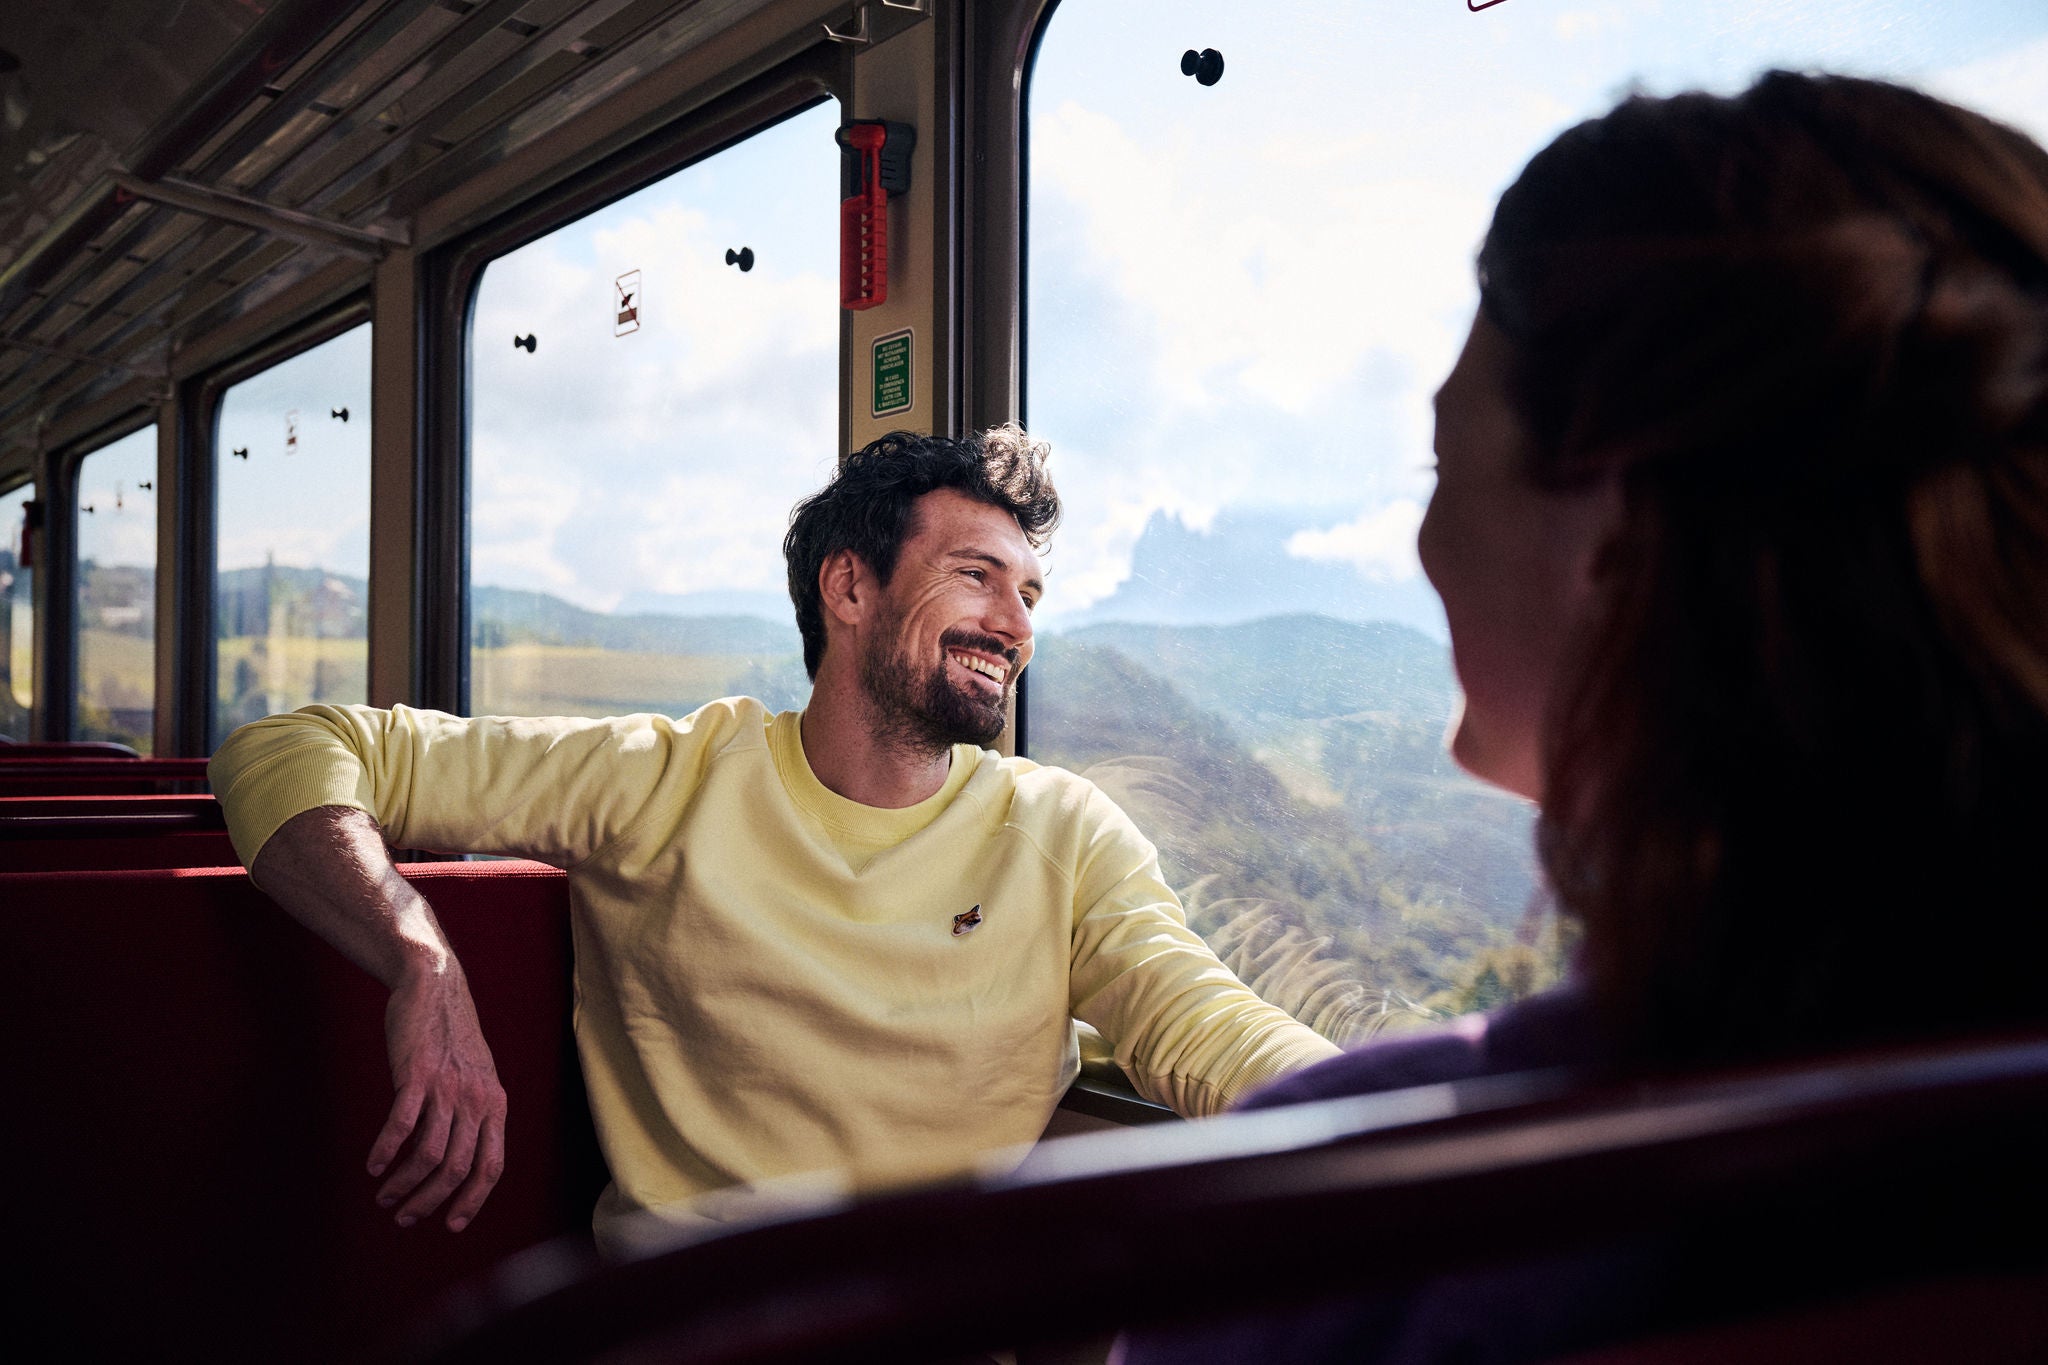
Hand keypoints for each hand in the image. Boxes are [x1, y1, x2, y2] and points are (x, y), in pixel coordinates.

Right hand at [368, 967, 507, 1231]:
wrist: (435, 987)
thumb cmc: (452, 1038)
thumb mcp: (477, 1077)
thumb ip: (473, 1114)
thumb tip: (459, 1159)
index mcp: (495, 1104)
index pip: (492, 1166)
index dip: (473, 1200)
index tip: (452, 1224)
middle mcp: (476, 1099)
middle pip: (457, 1169)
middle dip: (430, 1202)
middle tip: (405, 1218)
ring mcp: (446, 1087)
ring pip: (428, 1155)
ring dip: (404, 1184)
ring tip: (385, 1198)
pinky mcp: (416, 1075)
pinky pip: (401, 1126)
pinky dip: (386, 1152)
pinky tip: (373, 1165)